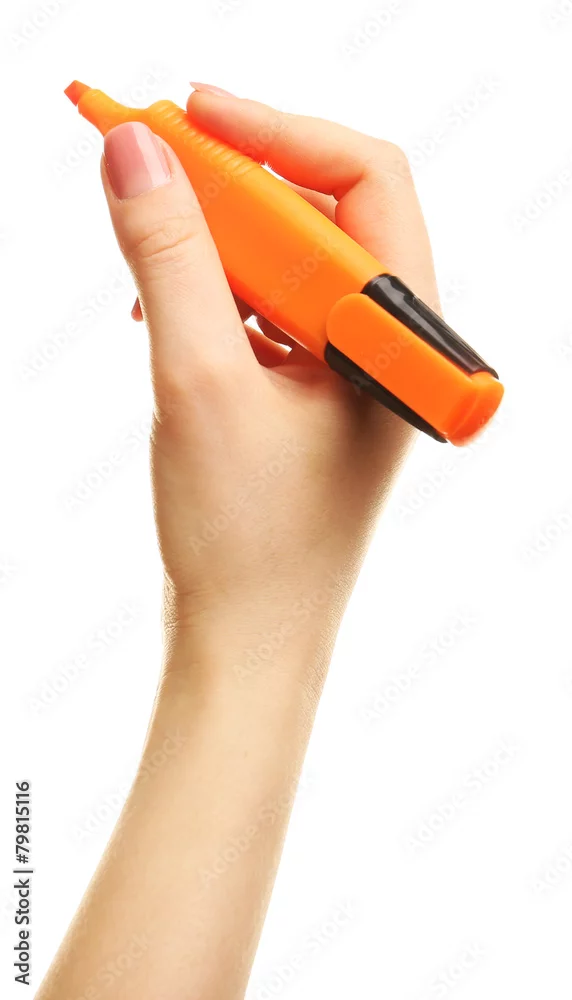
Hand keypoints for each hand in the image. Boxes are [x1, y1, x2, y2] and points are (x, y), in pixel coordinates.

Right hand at [101, 89, 439, 680]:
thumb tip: (135, 153)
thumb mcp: (199, 381)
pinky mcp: (307, 399)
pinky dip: (214, 295)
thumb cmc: (244, 539)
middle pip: (322, 216)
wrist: (246, 645)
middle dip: (232, 181)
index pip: (365, 181)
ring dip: (215, 242)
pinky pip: (267, 314)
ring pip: (287, 264)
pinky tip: (163, 313)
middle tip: (149, 162)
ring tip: (146, 249)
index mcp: (395, 338)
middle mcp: (382, 349)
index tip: (191, 112)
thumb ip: (170, 257)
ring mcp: (346, 375)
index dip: (279, 129)